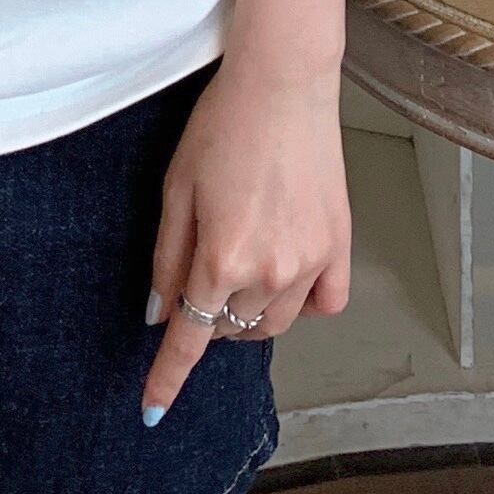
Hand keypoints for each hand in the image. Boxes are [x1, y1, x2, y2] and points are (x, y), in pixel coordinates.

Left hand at [139, 54, 350, 425]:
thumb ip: (167, 259)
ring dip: (248, 314)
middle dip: (208, 319)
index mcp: (222, 257)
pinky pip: (325, 305)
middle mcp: (271, 271)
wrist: (284, 85)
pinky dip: (302, 303)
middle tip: (199, 276)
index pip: (190, 339)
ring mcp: (312, 263)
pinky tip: (285, 273)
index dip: (168, 378)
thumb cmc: (222, 127)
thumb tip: (159, 314)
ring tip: (238, 266)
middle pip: (232, 330)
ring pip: (275, 323)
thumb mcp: (175, 189)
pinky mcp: (341, 246)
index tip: (151, 409)